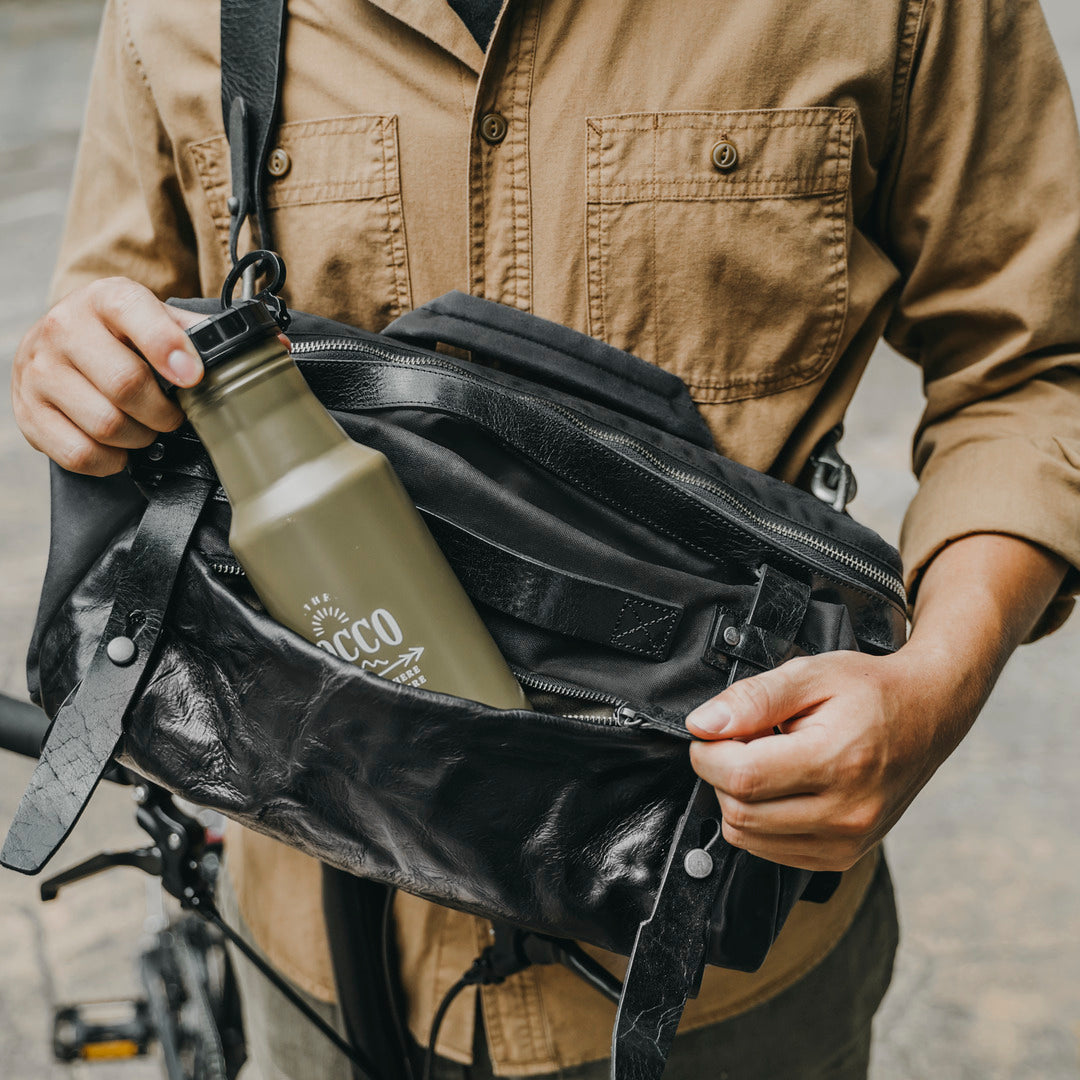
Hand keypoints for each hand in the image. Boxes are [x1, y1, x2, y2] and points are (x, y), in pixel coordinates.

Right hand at [12, 277, 205, 475]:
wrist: (59, 341)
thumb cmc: (119, 336)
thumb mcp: (156, 318)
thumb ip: (199, 332)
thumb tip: (263, 347)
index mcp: (105, 299)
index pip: (135, 314)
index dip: (169, 349)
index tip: (193, 377)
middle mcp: (64, 329)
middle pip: (125, 384)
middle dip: (162, 412)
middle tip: (172, 416)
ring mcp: (39, 371)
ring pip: (105, 424)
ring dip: (139, 438)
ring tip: (144, 427)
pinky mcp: (27, 411)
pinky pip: (79, 453)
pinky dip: (111, 460)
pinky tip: (118, 446)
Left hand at [685, 643, 976, 871]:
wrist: (927, 714)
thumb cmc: (870, 690)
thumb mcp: (810, 674)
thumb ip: (752, 700)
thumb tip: (703, 725)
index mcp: (838, 762)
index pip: (742, 776)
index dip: (708, 753)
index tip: (709, 733)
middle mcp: (847, 812)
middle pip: (740, 811)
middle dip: (720, 774)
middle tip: (740, 741)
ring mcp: (847, 841)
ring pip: (748, 837)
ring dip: (738, 798)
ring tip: (765, 760)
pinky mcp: (843, 856)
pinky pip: (771, 851)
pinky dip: (759, 820)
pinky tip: (780, 786)